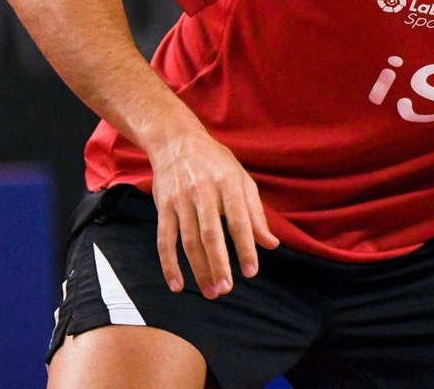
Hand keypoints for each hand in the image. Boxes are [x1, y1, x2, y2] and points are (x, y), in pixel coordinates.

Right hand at [146, 128, 279, 298]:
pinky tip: (177, 284)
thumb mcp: (242, 179)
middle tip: (226, 290)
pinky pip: (164, 240)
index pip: (239, 221)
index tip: (251, 271)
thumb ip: (255, 213)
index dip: (245, 247)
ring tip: (210, 292)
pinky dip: (168, 264)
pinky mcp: (163, 208)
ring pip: (188, 241)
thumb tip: (271, 244)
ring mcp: (180, 200)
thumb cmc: (216, 163)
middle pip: (210, 234)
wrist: (177, 142)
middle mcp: (204, 192)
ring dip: (197, 269)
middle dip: (218, 264)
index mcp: (229, 184)